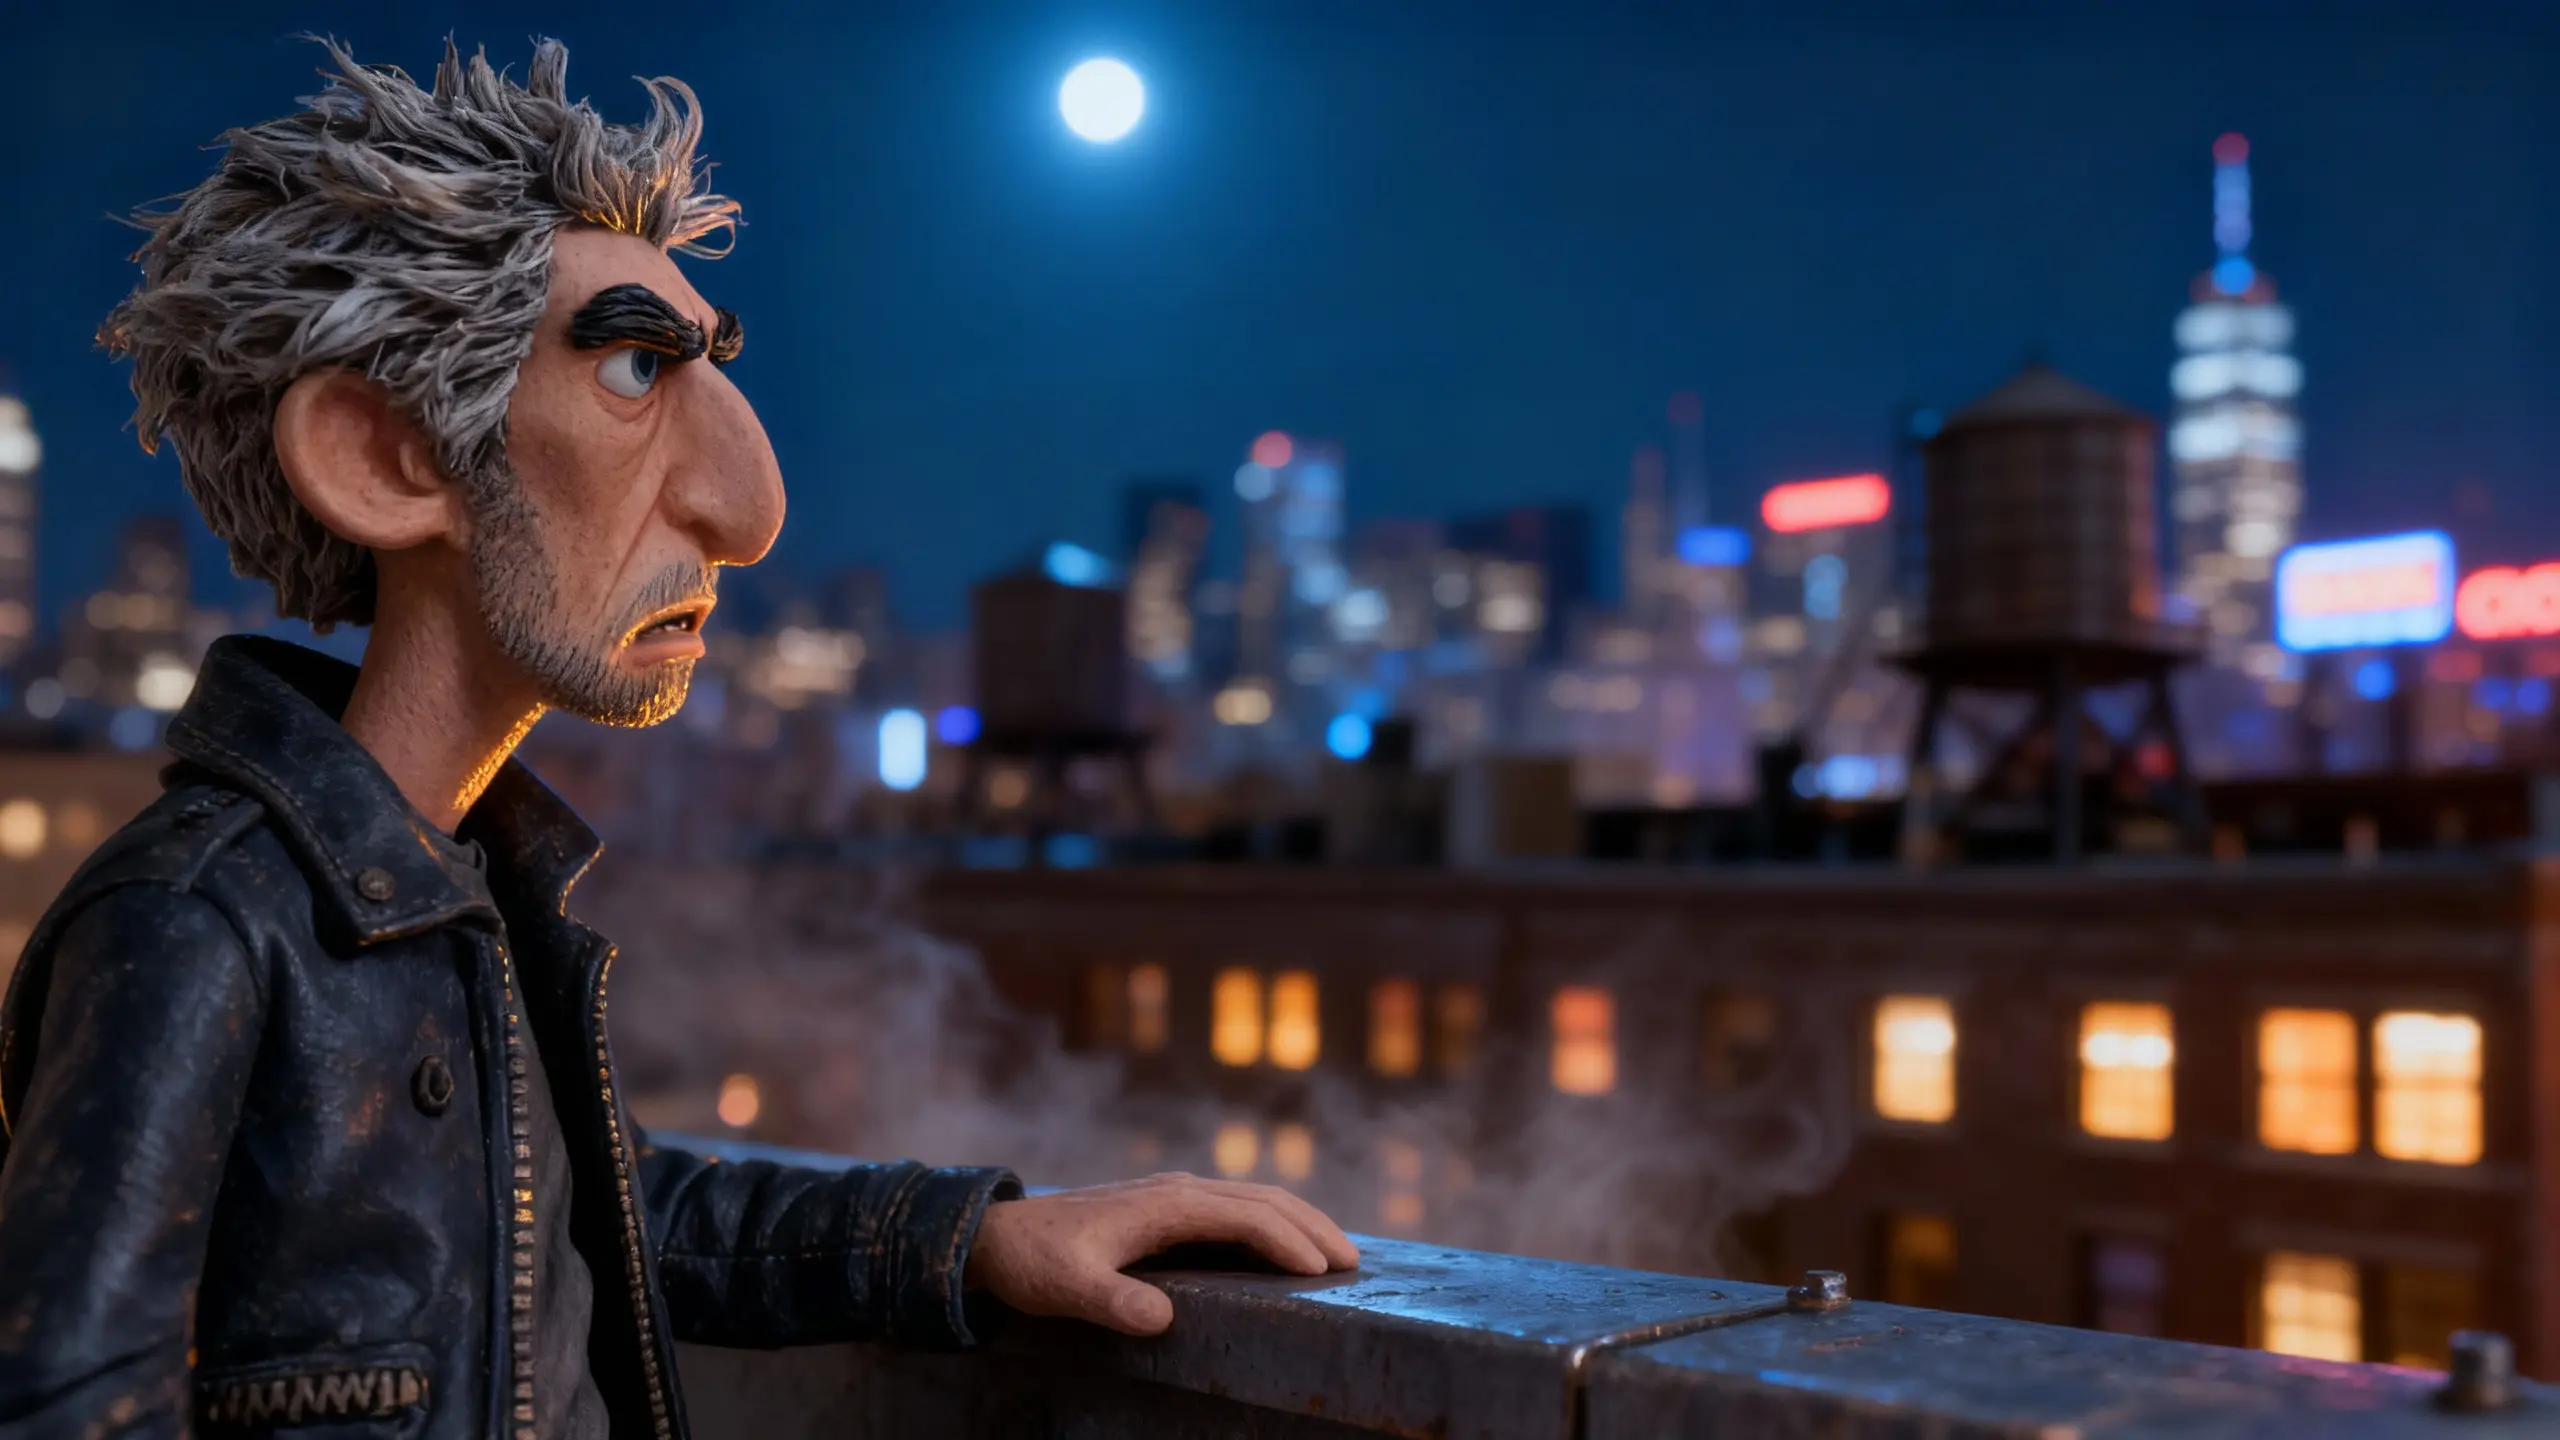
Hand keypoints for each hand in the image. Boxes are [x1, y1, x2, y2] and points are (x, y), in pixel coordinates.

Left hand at [963, 1172, 1360, 1335]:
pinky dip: (1272, 1220)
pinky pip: (1235, 1207)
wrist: (997, 1235)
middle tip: (1352, 1262)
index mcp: (1164, 1204)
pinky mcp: (1168, 1206)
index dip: (1285, 1240)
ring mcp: (1174, 1194)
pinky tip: (1285, 1243)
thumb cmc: (1034, 1261)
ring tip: (1337, 1252)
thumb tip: (1161, 1319)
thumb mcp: (1067, 1287)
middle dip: (1311, 1226)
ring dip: (1298, 1219)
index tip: (1320, 1270)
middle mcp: (1177, 1190)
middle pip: (1261, 1199)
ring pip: (1252, 1198)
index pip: (1243, 1216)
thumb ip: (1112, 1302)